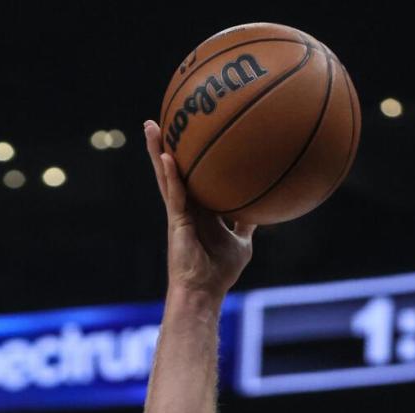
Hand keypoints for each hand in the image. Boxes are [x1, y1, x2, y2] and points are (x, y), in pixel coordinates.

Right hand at [144, 119, 254, 299]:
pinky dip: (170, 176)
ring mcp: (178, 214)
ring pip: (166, 177)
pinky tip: (166, 156)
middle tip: (162, 119)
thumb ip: (246, 223)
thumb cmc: (220, 272)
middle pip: (174, 170)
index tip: (188, 132)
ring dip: (157, 152)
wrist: (204, 292)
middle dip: (166, 146)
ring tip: (151, 126)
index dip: (188, 157)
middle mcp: (186, 207)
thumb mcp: (241, 243)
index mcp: (199, 209)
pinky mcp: (176, 222)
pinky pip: (173, 195)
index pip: (193, 177)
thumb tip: (263, 208)